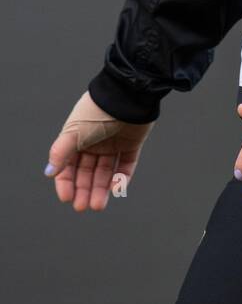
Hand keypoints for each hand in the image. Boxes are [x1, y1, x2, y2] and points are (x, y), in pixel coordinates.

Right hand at [44, 90, 155, 212]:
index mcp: (77, 139)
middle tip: (83, 207)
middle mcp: (94, 143)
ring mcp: (113, 144)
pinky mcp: (131, 144)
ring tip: (97, 206)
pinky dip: (121, 178)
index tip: (67, 198)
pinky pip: (127, 165)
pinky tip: (115, 189)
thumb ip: (60, 153)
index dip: (66, 182)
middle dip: (84, 190)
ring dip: (100, 189)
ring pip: (105, 172)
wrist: (128, 96)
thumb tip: (49, 172)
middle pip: (87, 172)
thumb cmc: (97, 112)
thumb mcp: (74, 133)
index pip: (68, 165)